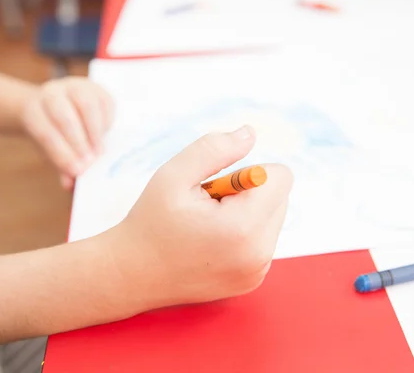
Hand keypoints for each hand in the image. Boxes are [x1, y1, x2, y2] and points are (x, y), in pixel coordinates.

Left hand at [19, 77, 113, 189]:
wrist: (55, 105)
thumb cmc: (53, 133)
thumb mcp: (49, 148)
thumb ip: (60, 165)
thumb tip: (70, 184)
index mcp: (34, 109)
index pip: (45, 132)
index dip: (61, 153)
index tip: (76, 171)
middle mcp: (52, 93)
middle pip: (64, 117)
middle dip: (78, 143)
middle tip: (89, 163)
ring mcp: (75, 87)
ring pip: (86, 105)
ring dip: (95, 132)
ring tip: (100, 153)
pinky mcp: (96, 88)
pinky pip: (104, 103)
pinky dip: (107, 123)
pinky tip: (105, 139)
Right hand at [113, 125, 293, 310]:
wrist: (132, 275)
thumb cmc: (150, 222)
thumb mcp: (173, 175)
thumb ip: (215, 148)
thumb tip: (250, 134)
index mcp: (244, 227)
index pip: (281, 177)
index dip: (248, 172)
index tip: (218, 187)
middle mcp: (259, 254)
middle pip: (280, 197)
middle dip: (248, 194)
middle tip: (207, 208)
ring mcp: (257, 272)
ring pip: (272, 218)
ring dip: (245, 213)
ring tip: (207, 226)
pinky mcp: (252, 280)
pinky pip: (262, 240)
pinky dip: (242, 233)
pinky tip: (210, 242)